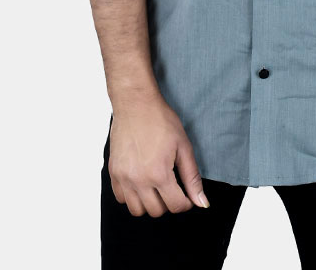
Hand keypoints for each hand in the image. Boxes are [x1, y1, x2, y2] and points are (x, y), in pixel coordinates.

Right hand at [107, 93, 209, 216]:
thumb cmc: (161, 120)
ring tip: (156, 187)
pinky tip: (141, 182)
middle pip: (156, 211)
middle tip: (173, 187)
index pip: (175, 206)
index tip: (187, 195)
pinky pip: (121, 198)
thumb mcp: (183, 147)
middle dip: (168, 203)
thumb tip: (202, 203)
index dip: (185, 203)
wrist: (136, 104)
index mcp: (159, 174)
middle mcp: (138, 180)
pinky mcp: (113, 172)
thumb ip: (192, 178)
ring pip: (137, 210)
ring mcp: (123, 178)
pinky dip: (132, 196)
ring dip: (149, 203)